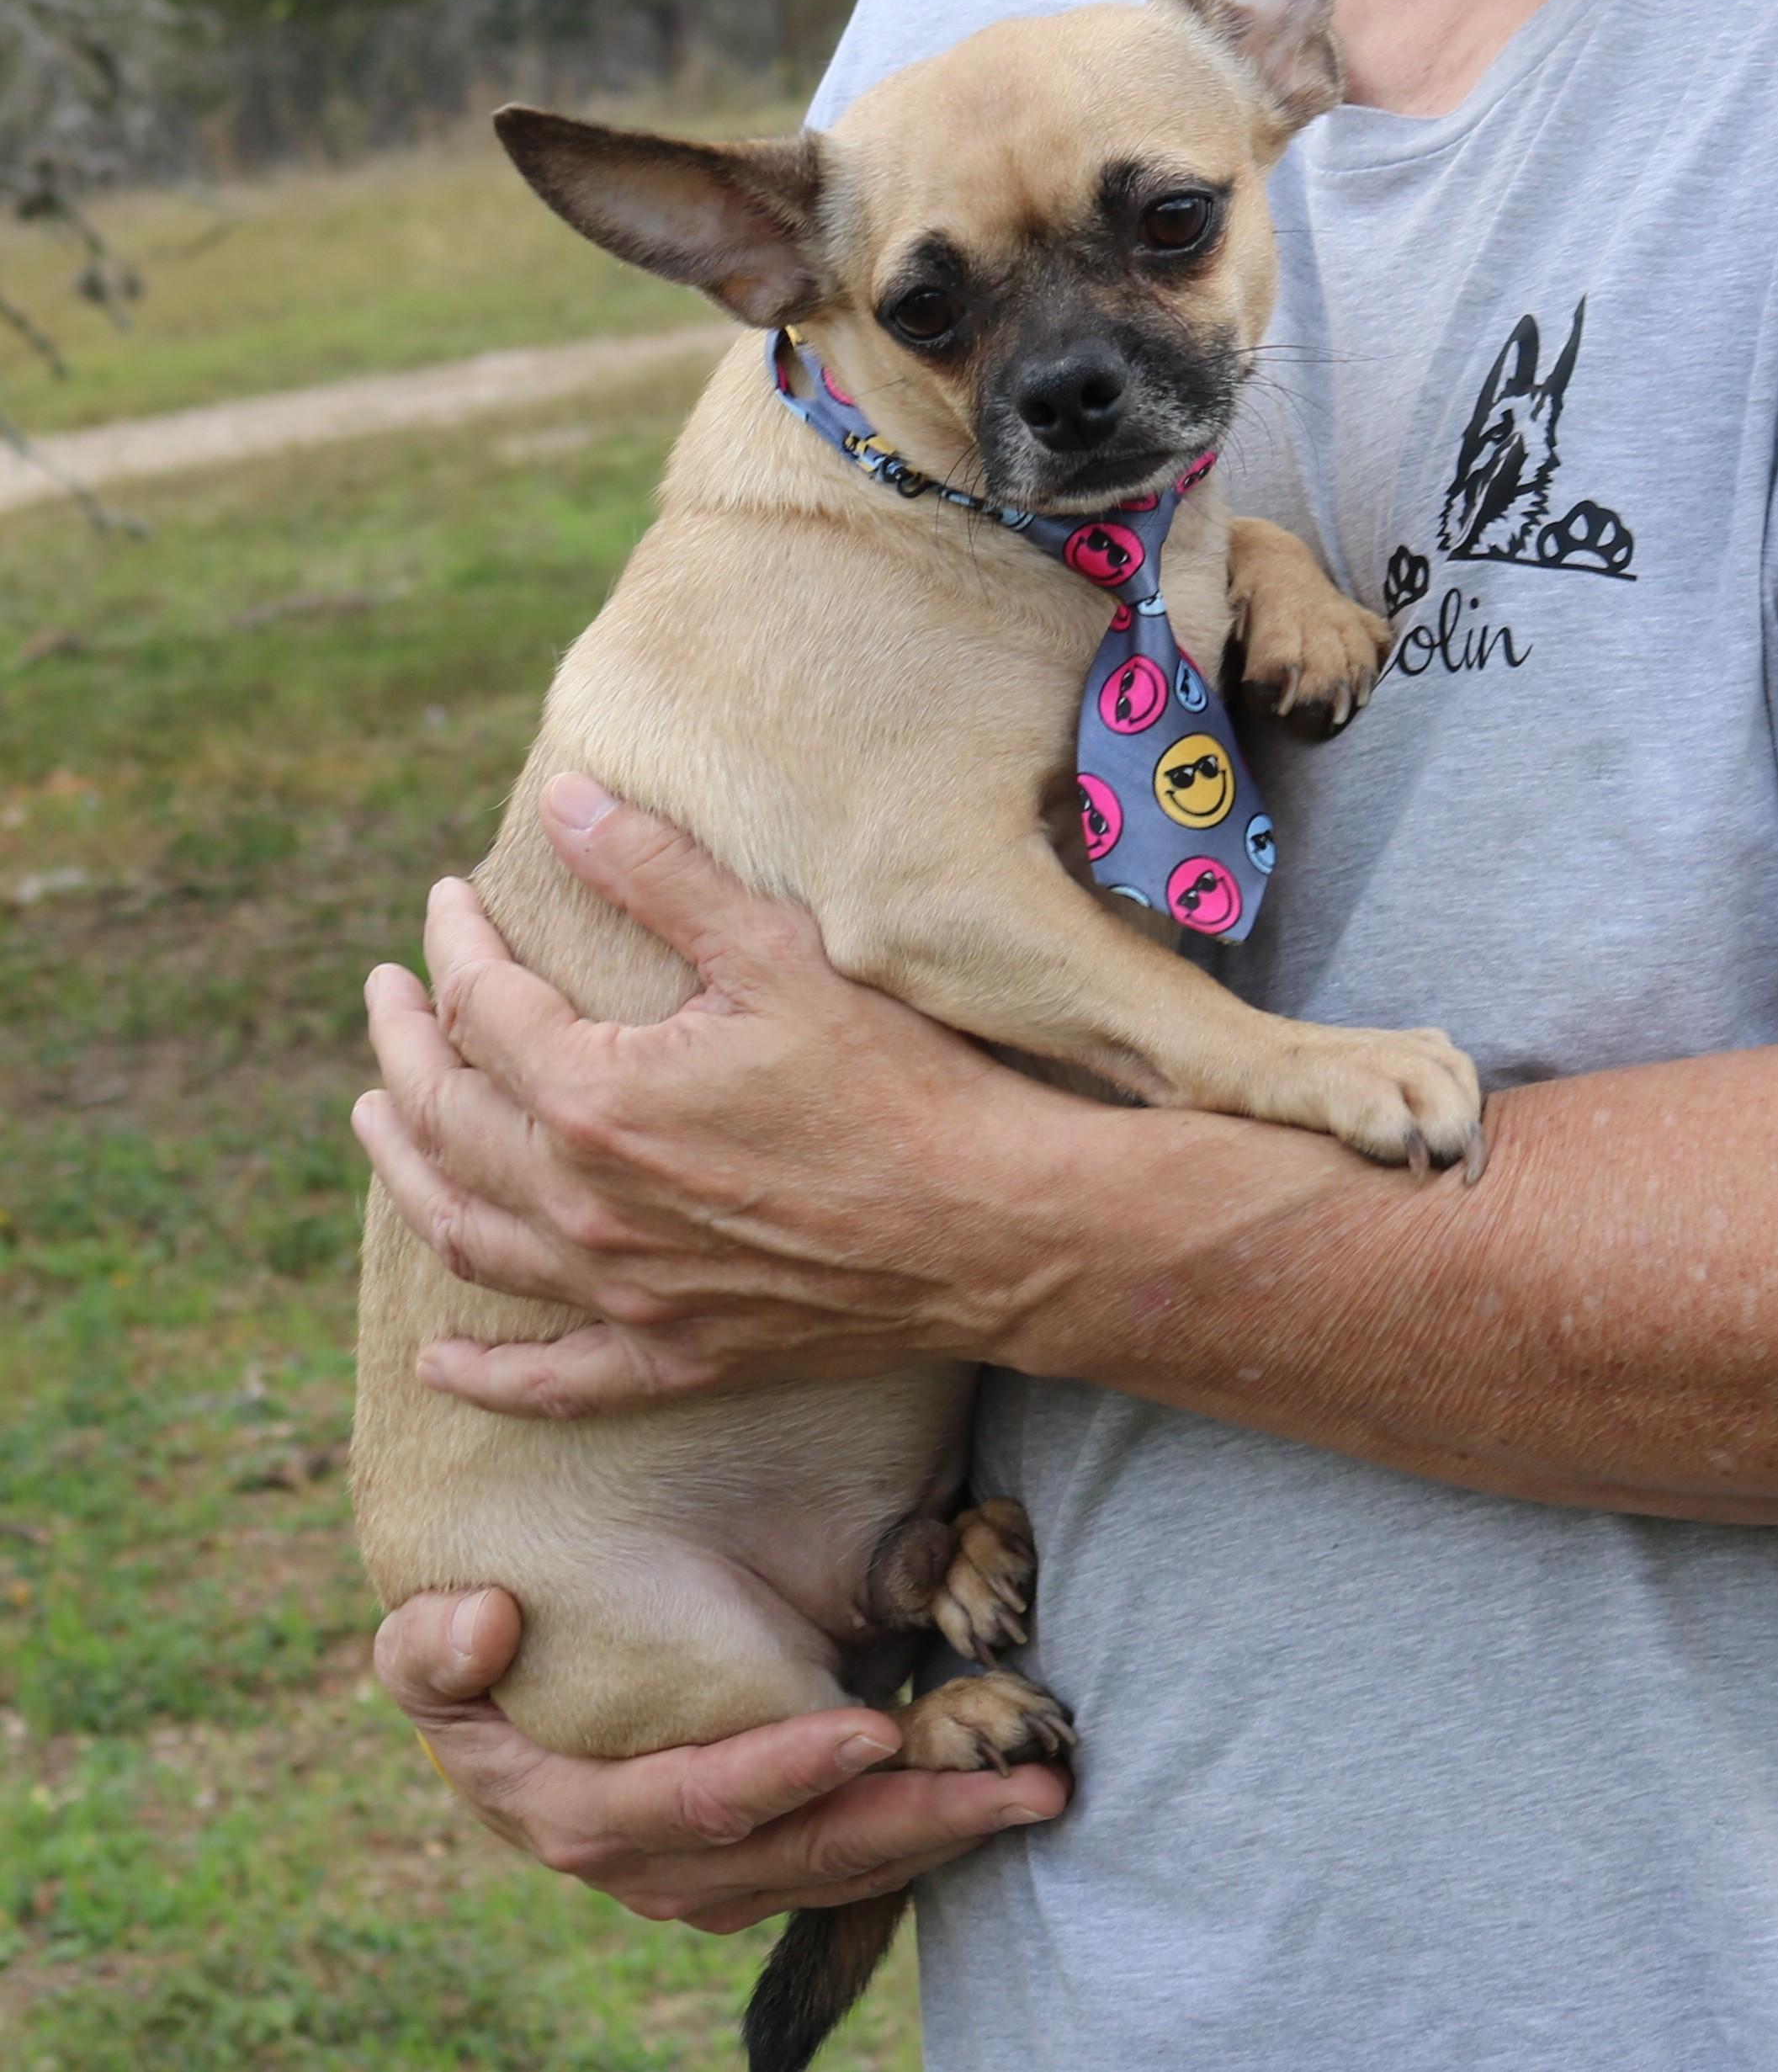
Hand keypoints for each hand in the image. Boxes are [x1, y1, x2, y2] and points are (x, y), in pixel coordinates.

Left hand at [352, 773, 1081, 1412]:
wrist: (999, 1229)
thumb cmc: (902, 1082)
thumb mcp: (778, 953)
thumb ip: (658, 872)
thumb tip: (561, 800)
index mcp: (601, 1098)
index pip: (482, 1006)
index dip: (453, 943)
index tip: (447, 900)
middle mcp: (588, 1206)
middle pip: (447, 1119)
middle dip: (403, 1045)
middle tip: (387, 995)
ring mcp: (625, 1292)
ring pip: (468, 1238)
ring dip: (407, 1173)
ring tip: (376, 1121)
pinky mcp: (678, 1353)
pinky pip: (553, 1380)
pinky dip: (487, 1375)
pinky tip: (441, 1364)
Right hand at [375, 1587, 1068, 1930]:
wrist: (492, 1709)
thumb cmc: (466, 1661)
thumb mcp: (423, 1651)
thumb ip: (431, 1649)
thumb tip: (489, 1621)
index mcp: (575, 1814)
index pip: (697, 1806)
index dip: (785, 1774)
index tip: (869, 1726)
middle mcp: (651, 1869)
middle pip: (798, 1858)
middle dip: (913, 1823)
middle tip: (1017, 1783)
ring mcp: (706, 1881)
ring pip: (838, 1872)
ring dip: (940, 1838)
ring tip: (1036, 1793)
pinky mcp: (750, 1867)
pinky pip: (844, 1867)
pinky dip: (919, 1839)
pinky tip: (991, 1800)